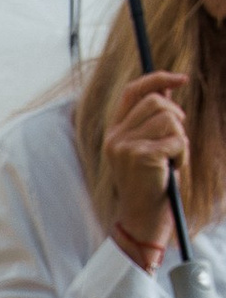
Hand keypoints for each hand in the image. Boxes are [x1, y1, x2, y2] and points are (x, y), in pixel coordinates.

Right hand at [105, 67, 190, 257]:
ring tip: (173, 159)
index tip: (180, 79)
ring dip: (180, 139)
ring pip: (169, 119)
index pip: (133, 91)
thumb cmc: (150, 184)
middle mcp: (116, 137)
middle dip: (176, 116)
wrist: (142, 218)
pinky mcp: (141, 156)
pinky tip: (173, 169)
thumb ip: (153, 120)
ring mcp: (126, 146)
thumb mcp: (149, 147)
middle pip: (156, 101)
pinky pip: (177, 141)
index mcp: (115, 132)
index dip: (157, 79)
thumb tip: (166, 88)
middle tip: (178, 137)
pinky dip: (182, 154)